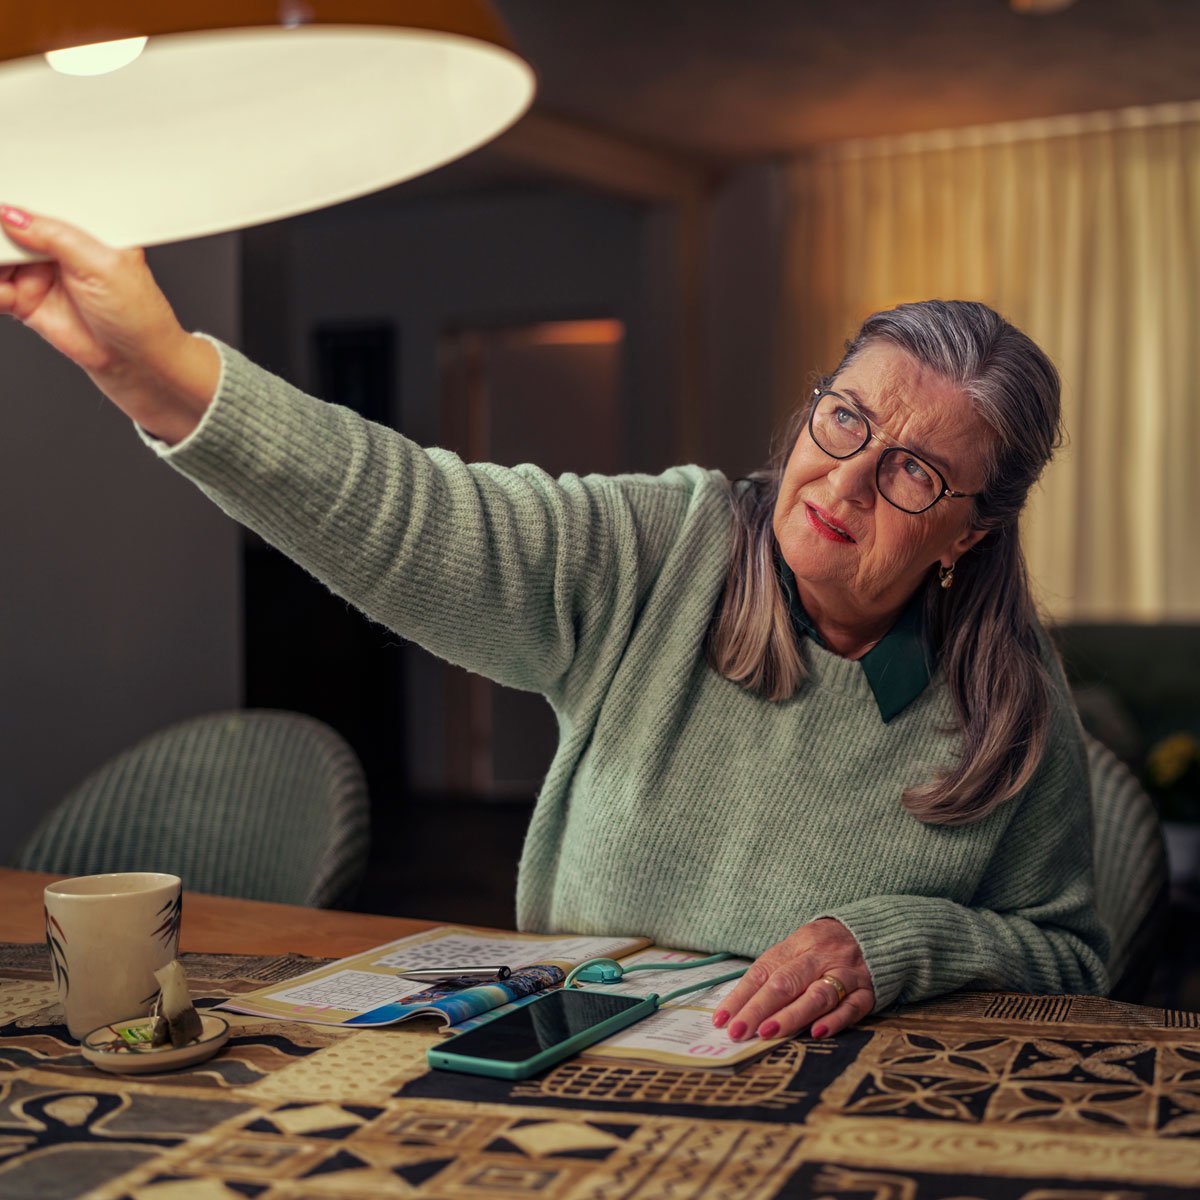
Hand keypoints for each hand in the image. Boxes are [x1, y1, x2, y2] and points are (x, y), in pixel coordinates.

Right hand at [0, 205, 218, 444]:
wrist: (139, 365)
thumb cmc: (139, 316)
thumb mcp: (104, 266)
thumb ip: (58, 237)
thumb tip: (14, 215)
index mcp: (80, 230)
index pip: (39, 206)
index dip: (16, 203)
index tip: (3, 205)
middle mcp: (57, 249)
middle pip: (11, 230)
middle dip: (0, 232)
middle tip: (0, 241)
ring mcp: (39, 275)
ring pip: (0, 257)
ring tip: (4, 270)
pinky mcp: (26, 302)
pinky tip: (2, 291)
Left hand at [714, 918, 874, 1041]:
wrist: (875, 931)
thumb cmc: (824, 946)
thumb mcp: (798, 948)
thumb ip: (775, 973)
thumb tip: (740, 1007)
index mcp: (796, 945)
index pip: (763, 971)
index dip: (741, 996)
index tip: (722, 1020)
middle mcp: (818, 957)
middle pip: (786, 982)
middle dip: (759, 1008)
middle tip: (739, 1031)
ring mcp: (844, 973)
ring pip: (817, 994)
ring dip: (792, 1015)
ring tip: (769, 1032)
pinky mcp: (868, 991)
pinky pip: (853, 1006)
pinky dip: (835, 1019)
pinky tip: (817, 1032)